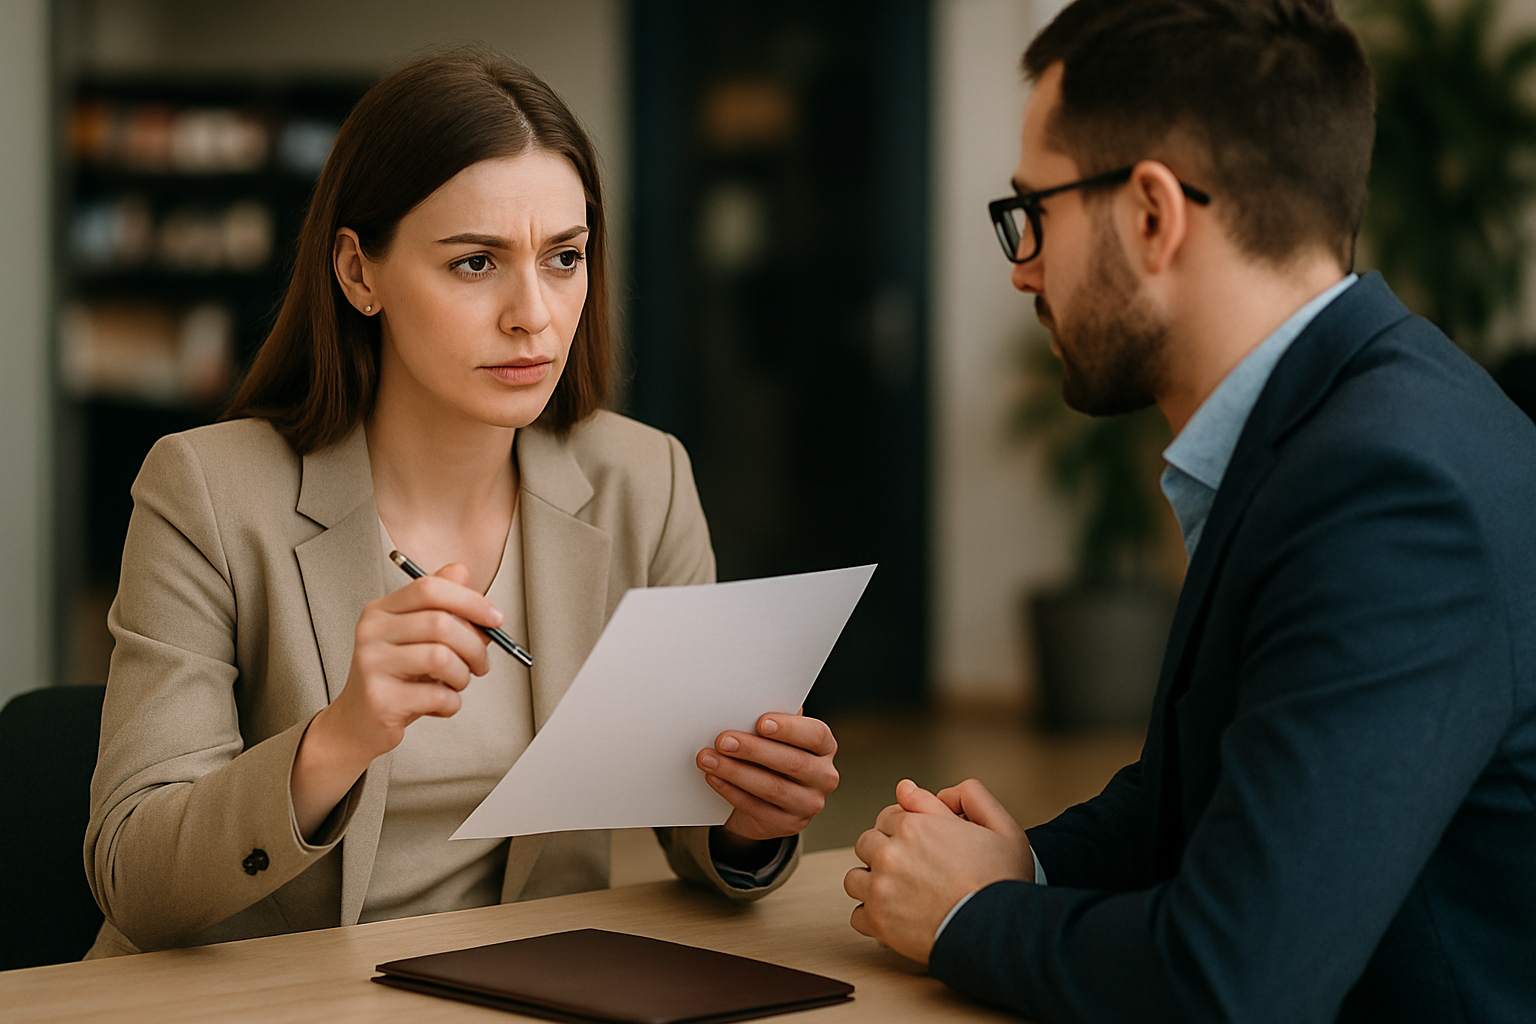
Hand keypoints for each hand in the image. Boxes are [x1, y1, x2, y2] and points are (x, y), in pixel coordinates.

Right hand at [291, 563, 498, 836]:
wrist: (358, 721)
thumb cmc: (397, 676)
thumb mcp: (418, 636)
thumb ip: (440, 604)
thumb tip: (462, 571)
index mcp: (382, 610)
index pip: (429, 588)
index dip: (470, 601)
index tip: (496, 619)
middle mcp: (371, 632)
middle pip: (441, 624)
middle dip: (475, 646)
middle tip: (481, 664)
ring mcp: (371, 664)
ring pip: (441, 658)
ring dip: (463, 676)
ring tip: (457, 684)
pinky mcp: (379, 698)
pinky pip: (436, 695)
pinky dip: (451, 703)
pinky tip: (440, 704)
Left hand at [696, 712, 838, 842]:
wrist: (765, 800)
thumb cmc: (769, 757)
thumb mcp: (775, 738)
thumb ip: (770, 723)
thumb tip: (748, 703)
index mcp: (824, 747)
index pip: (816, 735)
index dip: (790, 728)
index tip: (761, 722)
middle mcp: (824, 776)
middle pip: (792, 762)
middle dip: (754, 750)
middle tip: (723, 740)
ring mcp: (809, 804)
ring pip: (773, 787)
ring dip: (736, 772)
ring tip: (708, 759)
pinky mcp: (790, 824)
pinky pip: (758, 808)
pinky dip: (732, 792)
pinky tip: (714, 778)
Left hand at [844, 778, 1032, 963]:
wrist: (1001, 932)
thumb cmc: (1003, 881)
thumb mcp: (1000, 827)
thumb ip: (966, 796)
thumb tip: (908, 787)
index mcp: (913, 825)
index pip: (887, 817)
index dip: (906, 830)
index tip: (923, 847)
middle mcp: (890, 853)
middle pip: (867, 843)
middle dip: (886, 853)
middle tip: (914, 871)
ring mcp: (880, 888)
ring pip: (855, 879)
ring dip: (873, 884)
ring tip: (903, 895)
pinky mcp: (878, 922)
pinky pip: (857, 915)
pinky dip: (873, 918)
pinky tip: (897, 918)